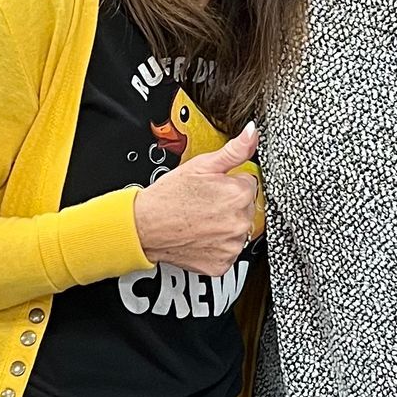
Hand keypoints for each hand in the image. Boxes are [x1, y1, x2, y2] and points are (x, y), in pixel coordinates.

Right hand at [135, 126, 260, 275]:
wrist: (144, 226)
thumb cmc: (168, 196)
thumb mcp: (201, 165)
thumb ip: (233, 150)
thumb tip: (252, 133)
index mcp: (238, 194)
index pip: (248, 183)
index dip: (229, 183)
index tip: (213, 188)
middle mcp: (239, 221)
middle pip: (246, 207)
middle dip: (229, 204)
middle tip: (205, 203)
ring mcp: (232, 245)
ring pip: (238, 229)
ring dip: (225, 225)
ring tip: (202, 219)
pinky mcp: (224, 263)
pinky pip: (229, 250)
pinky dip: (218, 245)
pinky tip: (202, 235)